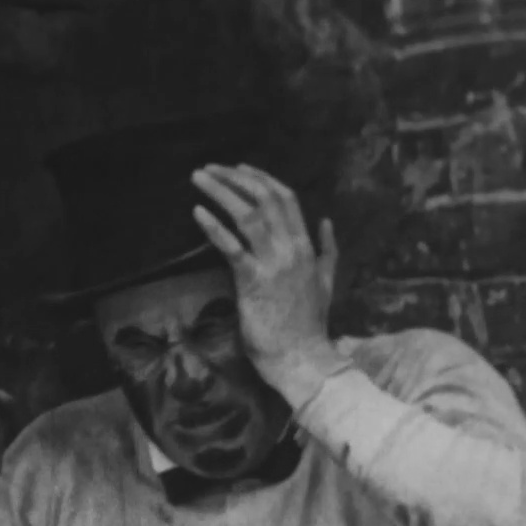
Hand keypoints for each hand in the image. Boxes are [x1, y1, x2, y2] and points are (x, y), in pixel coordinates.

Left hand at [191, 164, 342, 401]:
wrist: (302, 357)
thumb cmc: (309, 324)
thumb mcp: (327, 281)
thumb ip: (328, 250)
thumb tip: (327, 222)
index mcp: (307, 247)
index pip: (286, 198)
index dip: (261, 178)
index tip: (239, 168)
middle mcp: (291, 248)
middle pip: (264, 198)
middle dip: (235, 177)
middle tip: (211, 168)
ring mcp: (273, 263)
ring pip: (247, 214)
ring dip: (220, 191)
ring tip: (198, 178)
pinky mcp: (253, 281)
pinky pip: (231, 246)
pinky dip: (213, 227)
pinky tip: (197, 212)